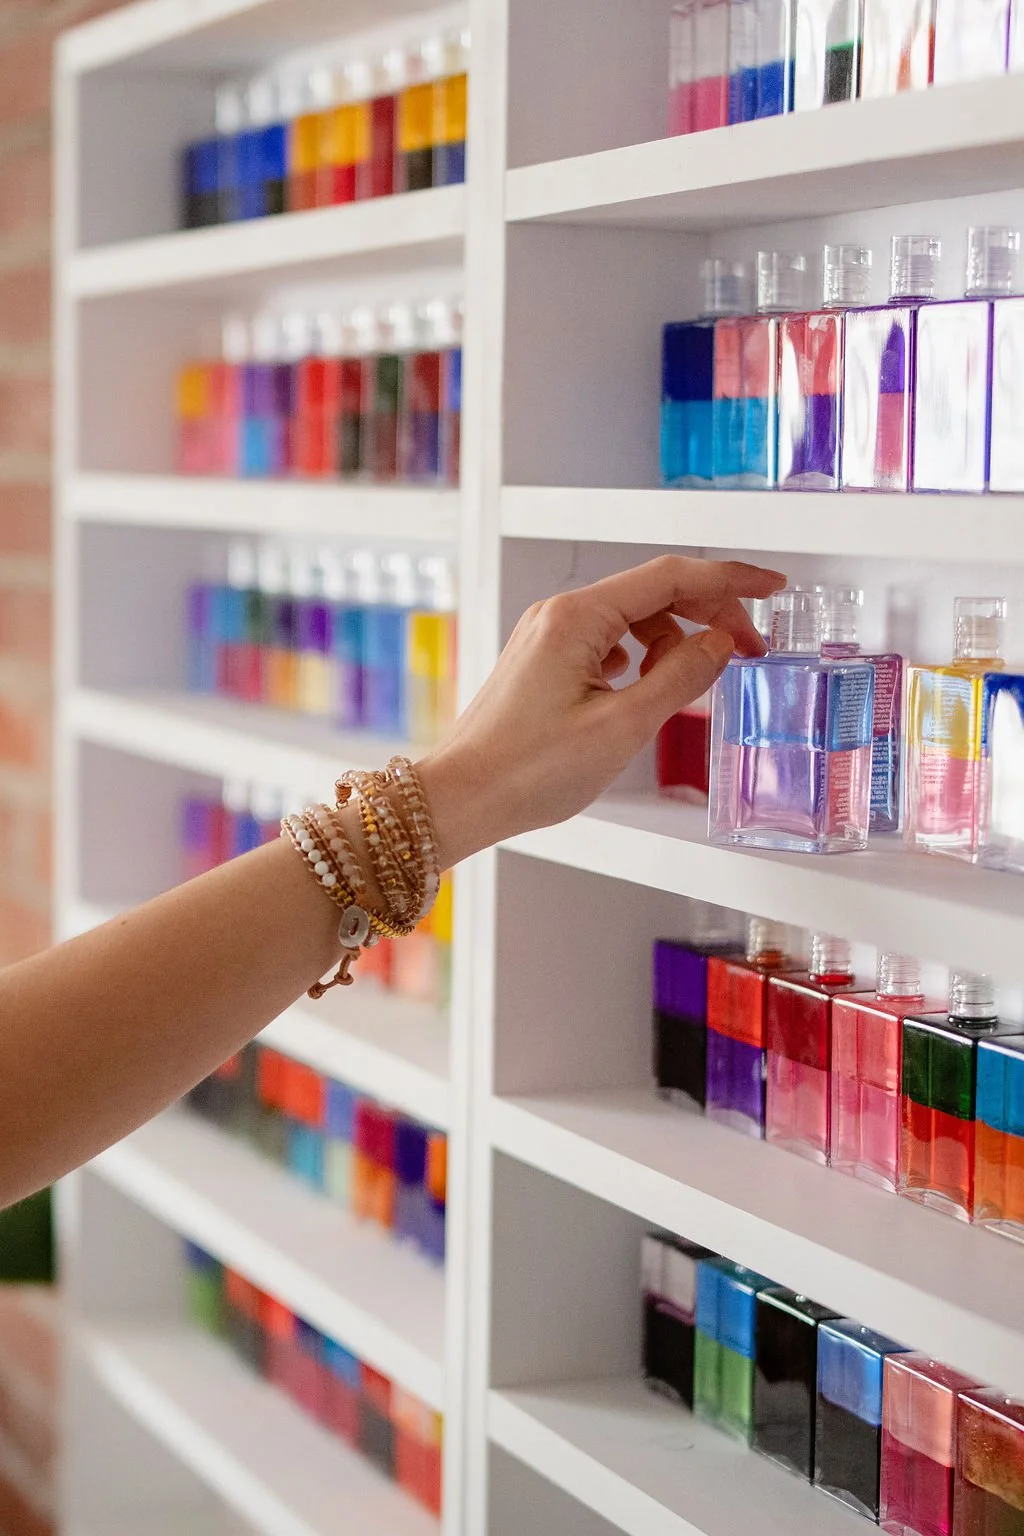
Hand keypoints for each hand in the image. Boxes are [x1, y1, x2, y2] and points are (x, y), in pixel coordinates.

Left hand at [418, 555, 785, 866]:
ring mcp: (547, 636)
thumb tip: (720, 644)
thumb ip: (680, 678)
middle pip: (654, 593)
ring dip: (674, 641)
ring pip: (632, 619)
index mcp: (577, 618)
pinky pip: (607, 641)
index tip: (773, 587)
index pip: (671, 576)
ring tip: (695, 682)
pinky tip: (649, 685)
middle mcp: (559, 615)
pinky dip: (642, 657)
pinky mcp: (543, 661)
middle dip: (708, 614)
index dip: (730, 580)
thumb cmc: (528, 770)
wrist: (461, 798)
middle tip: (750, 650)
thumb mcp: (622, 727)